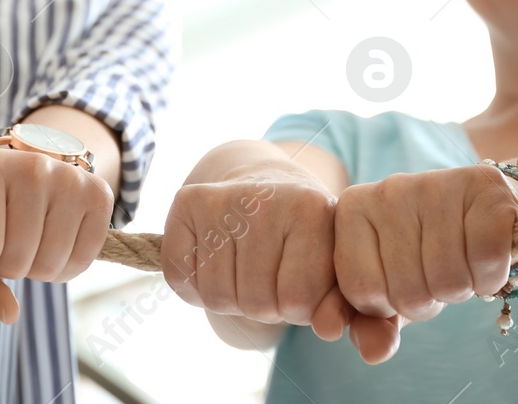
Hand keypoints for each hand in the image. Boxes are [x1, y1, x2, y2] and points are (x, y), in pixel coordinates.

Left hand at [0, 147, 111, 283]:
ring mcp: (69, 177)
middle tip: (9, 239)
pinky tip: (57, 241)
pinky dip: (68, 267)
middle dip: (8, 267)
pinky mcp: (99, 193)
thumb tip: (10, 314)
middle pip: (16, 262)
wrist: (27, 178)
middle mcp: (30, 166)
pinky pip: (82, 261)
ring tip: (32, 240)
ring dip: (37, 270)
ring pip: (49, 266)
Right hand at [164, 171, 344, 335]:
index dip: (298, 309)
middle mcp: (264, 198)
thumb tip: (328, 331)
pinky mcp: (188, 200)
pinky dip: (194, 290)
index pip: (300, 300)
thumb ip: (337, 304)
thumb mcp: (330, 265)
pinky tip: (213, 267)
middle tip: (269, 280)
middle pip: (256, 302)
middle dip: (264, 307)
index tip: (300, 285)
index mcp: (312, 209)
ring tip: (244, 274)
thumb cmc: (303, 238)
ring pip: (217, 298)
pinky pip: (180, 278)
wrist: (267, 187)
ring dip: (231, 302)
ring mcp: (222, 198)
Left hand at [333, 165, 517, 348]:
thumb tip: (372, 353)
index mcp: (352, 209)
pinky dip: (492, 275)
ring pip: (448, 281)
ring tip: (462, 261)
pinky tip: (487, 254)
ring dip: (463, 288)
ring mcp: (435, 183)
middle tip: (438, 271)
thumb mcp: (391, 286)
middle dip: (430, 298)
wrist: (483, 208)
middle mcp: (387, 189)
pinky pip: (486, 261)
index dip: (389, 305)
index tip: (402, 281)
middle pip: (406, 292)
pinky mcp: (483, 186)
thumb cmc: (428, 250)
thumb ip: (370, 324)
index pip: (362, 291)